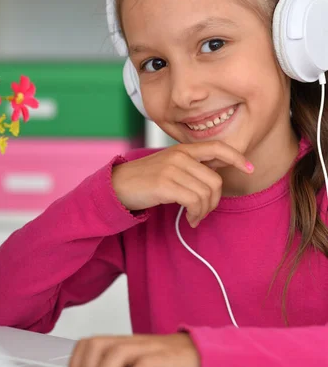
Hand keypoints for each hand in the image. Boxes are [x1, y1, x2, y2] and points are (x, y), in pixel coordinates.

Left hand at [68, 333, 200, 366]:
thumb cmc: (169, 361)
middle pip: (97, 344)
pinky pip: (146, 364)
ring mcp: (150, 348)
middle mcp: (133, 343)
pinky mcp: (167, 358)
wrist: (203, 352)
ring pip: (117, 353)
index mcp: (123, 344)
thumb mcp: (138, 365)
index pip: (90, 343)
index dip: (77, 363)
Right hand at [112, 140, 253, 226]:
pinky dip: (195, 214)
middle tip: (203, 212)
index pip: (217, 147)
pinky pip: (194, 201)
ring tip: (194, 217)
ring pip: (206, 193)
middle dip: (214, 202)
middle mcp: (179, 156)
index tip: (249, 168)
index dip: (237, 157)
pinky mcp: (166, 185)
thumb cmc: (145, 180)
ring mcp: (172, 169)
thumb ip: (191, 166)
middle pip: (215, 180)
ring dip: (203, 211)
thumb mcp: (169, 166)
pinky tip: (189, 219)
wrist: (117, 186)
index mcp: (182, 150)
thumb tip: (216, 174)